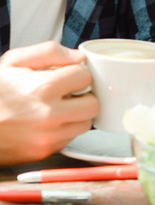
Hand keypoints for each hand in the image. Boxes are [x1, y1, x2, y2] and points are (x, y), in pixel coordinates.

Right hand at [0, 42, 97, 164]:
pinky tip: (47, 122)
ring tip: (57, 107)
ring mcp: (47, 137)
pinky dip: (64, 129)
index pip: (84, 76)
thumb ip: (49, 52)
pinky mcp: (44, 151)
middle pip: (93, 104)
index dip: (74, 73)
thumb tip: (79, 58)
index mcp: (42, 88)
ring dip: (76, 114)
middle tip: (67, 93)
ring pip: (85, 123)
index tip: (64, 76)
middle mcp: (49, 115)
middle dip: (83, 95)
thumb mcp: (12, 62)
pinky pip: (70, 138)